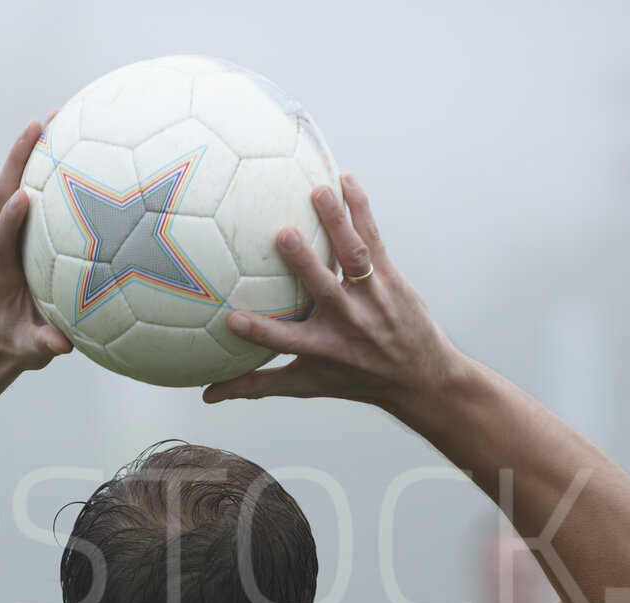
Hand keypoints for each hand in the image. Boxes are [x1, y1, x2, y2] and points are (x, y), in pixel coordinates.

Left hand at [0, 117, 71, 370]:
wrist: (0, 336)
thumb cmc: (17, 341)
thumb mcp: (29, 350)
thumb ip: (42, 345)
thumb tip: (61, 345)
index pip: (0, 239)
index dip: (8, 219)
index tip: (22, 199)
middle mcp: (2, 243)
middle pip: (4, 193)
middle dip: (18, 159)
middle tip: (39, 125)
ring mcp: (12, 231)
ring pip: (19, 183)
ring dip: (34, 151)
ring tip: (59, 116)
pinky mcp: (25, 229)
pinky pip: (37, 191)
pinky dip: (51, 166)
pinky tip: (78, 145)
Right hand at [202, 174, 462, 408]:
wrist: (422, 375)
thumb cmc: (356, 378)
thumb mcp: (307, 384)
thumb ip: (257, 384)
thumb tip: (207, 394)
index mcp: (325, 349)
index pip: (287, 341)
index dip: (260, 332)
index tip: (232, 319)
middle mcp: (350, 322)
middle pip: (325, 290)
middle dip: (305, 264)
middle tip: (283, 235)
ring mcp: (373, 296)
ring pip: (353, 255)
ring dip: (338, 222)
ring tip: (319, 191)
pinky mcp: (390, 277)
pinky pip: (373, 238)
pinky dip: (361, 209)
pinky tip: (346, 180)